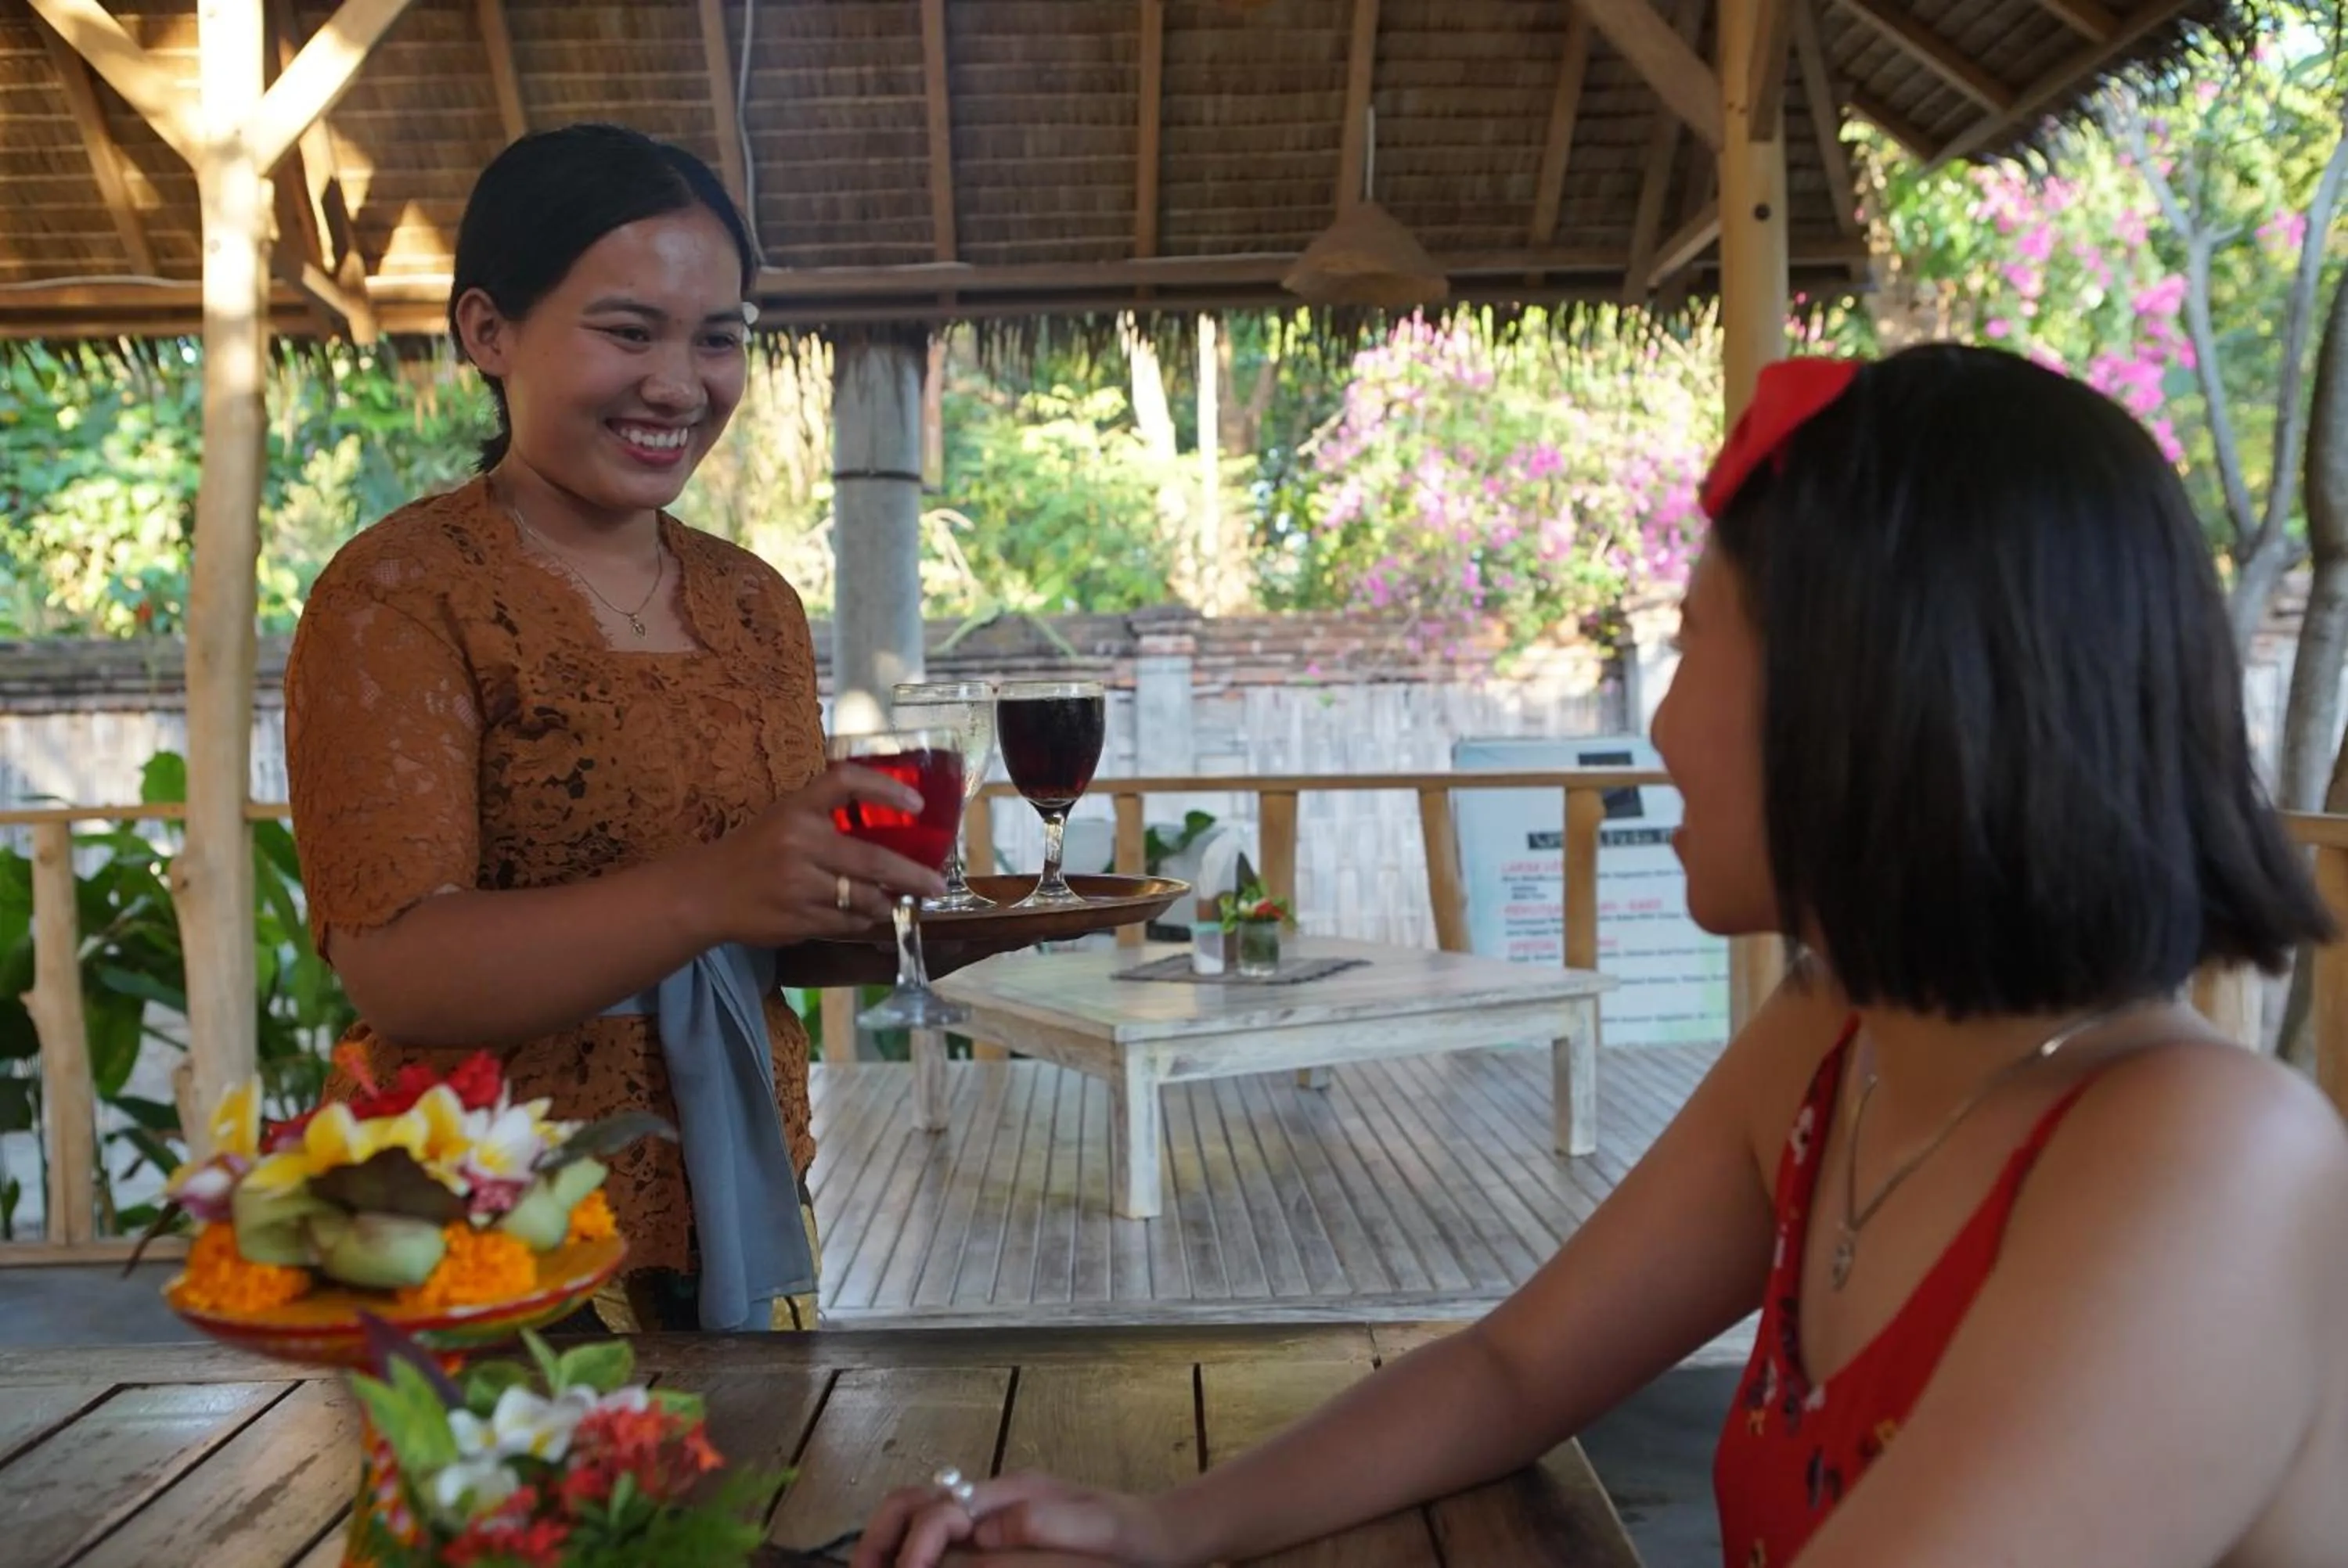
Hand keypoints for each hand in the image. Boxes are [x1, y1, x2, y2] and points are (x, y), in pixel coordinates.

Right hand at [674, 766, 946, 947]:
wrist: (706, 892)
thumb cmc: (754, 849)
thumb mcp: (785, 818)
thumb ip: (828, 817)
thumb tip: (894, 828)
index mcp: (796, 810)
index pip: (845, 782)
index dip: (885, 788)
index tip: (918, 803)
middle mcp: (799, 845)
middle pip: (873, 861)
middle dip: (913, 876)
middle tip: (937, 884)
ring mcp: (799, 887)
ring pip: (863, 899)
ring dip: (887, 903)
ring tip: (898, 901)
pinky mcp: (797, 921)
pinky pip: (846, 924)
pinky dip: (862, 920)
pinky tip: (865, 915)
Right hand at [853, 1472, 1189, 1567]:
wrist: (1158, 1535)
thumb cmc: (1130, 1533)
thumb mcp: (1095, 1527)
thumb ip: (1040, 1521)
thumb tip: (979, 1530)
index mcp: (1010, 1493)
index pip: (940, 1507)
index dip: (914, 1543)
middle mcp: (992, 1497)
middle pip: (913, 1501)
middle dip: (879, 1536)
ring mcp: (991, 1514)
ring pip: (918, 1516)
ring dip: (887, 1545)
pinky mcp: (996, 1535)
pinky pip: (941, 1538)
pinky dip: (912, 1553)